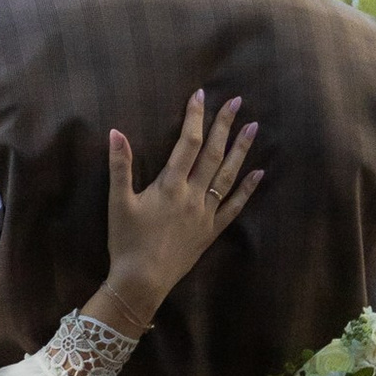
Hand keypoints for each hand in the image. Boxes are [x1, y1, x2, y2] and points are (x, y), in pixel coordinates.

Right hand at [90, 89, 262, 337]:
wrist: (143, 280)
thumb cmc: (126, 241)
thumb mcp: (117, 202)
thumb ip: (120, 166)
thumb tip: (115, 132)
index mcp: (170, 185)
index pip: (187, 143)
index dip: (194, 117)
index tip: (200, 95)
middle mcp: (193, 195)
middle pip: (213, 153)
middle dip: (224, 125)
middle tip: (235, 101)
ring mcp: (206, 213)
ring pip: (228, 176)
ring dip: (241, 150)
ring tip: (253, 127)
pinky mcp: (211, 231)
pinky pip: (234, 207)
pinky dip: (247, 189)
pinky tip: (259, 173)